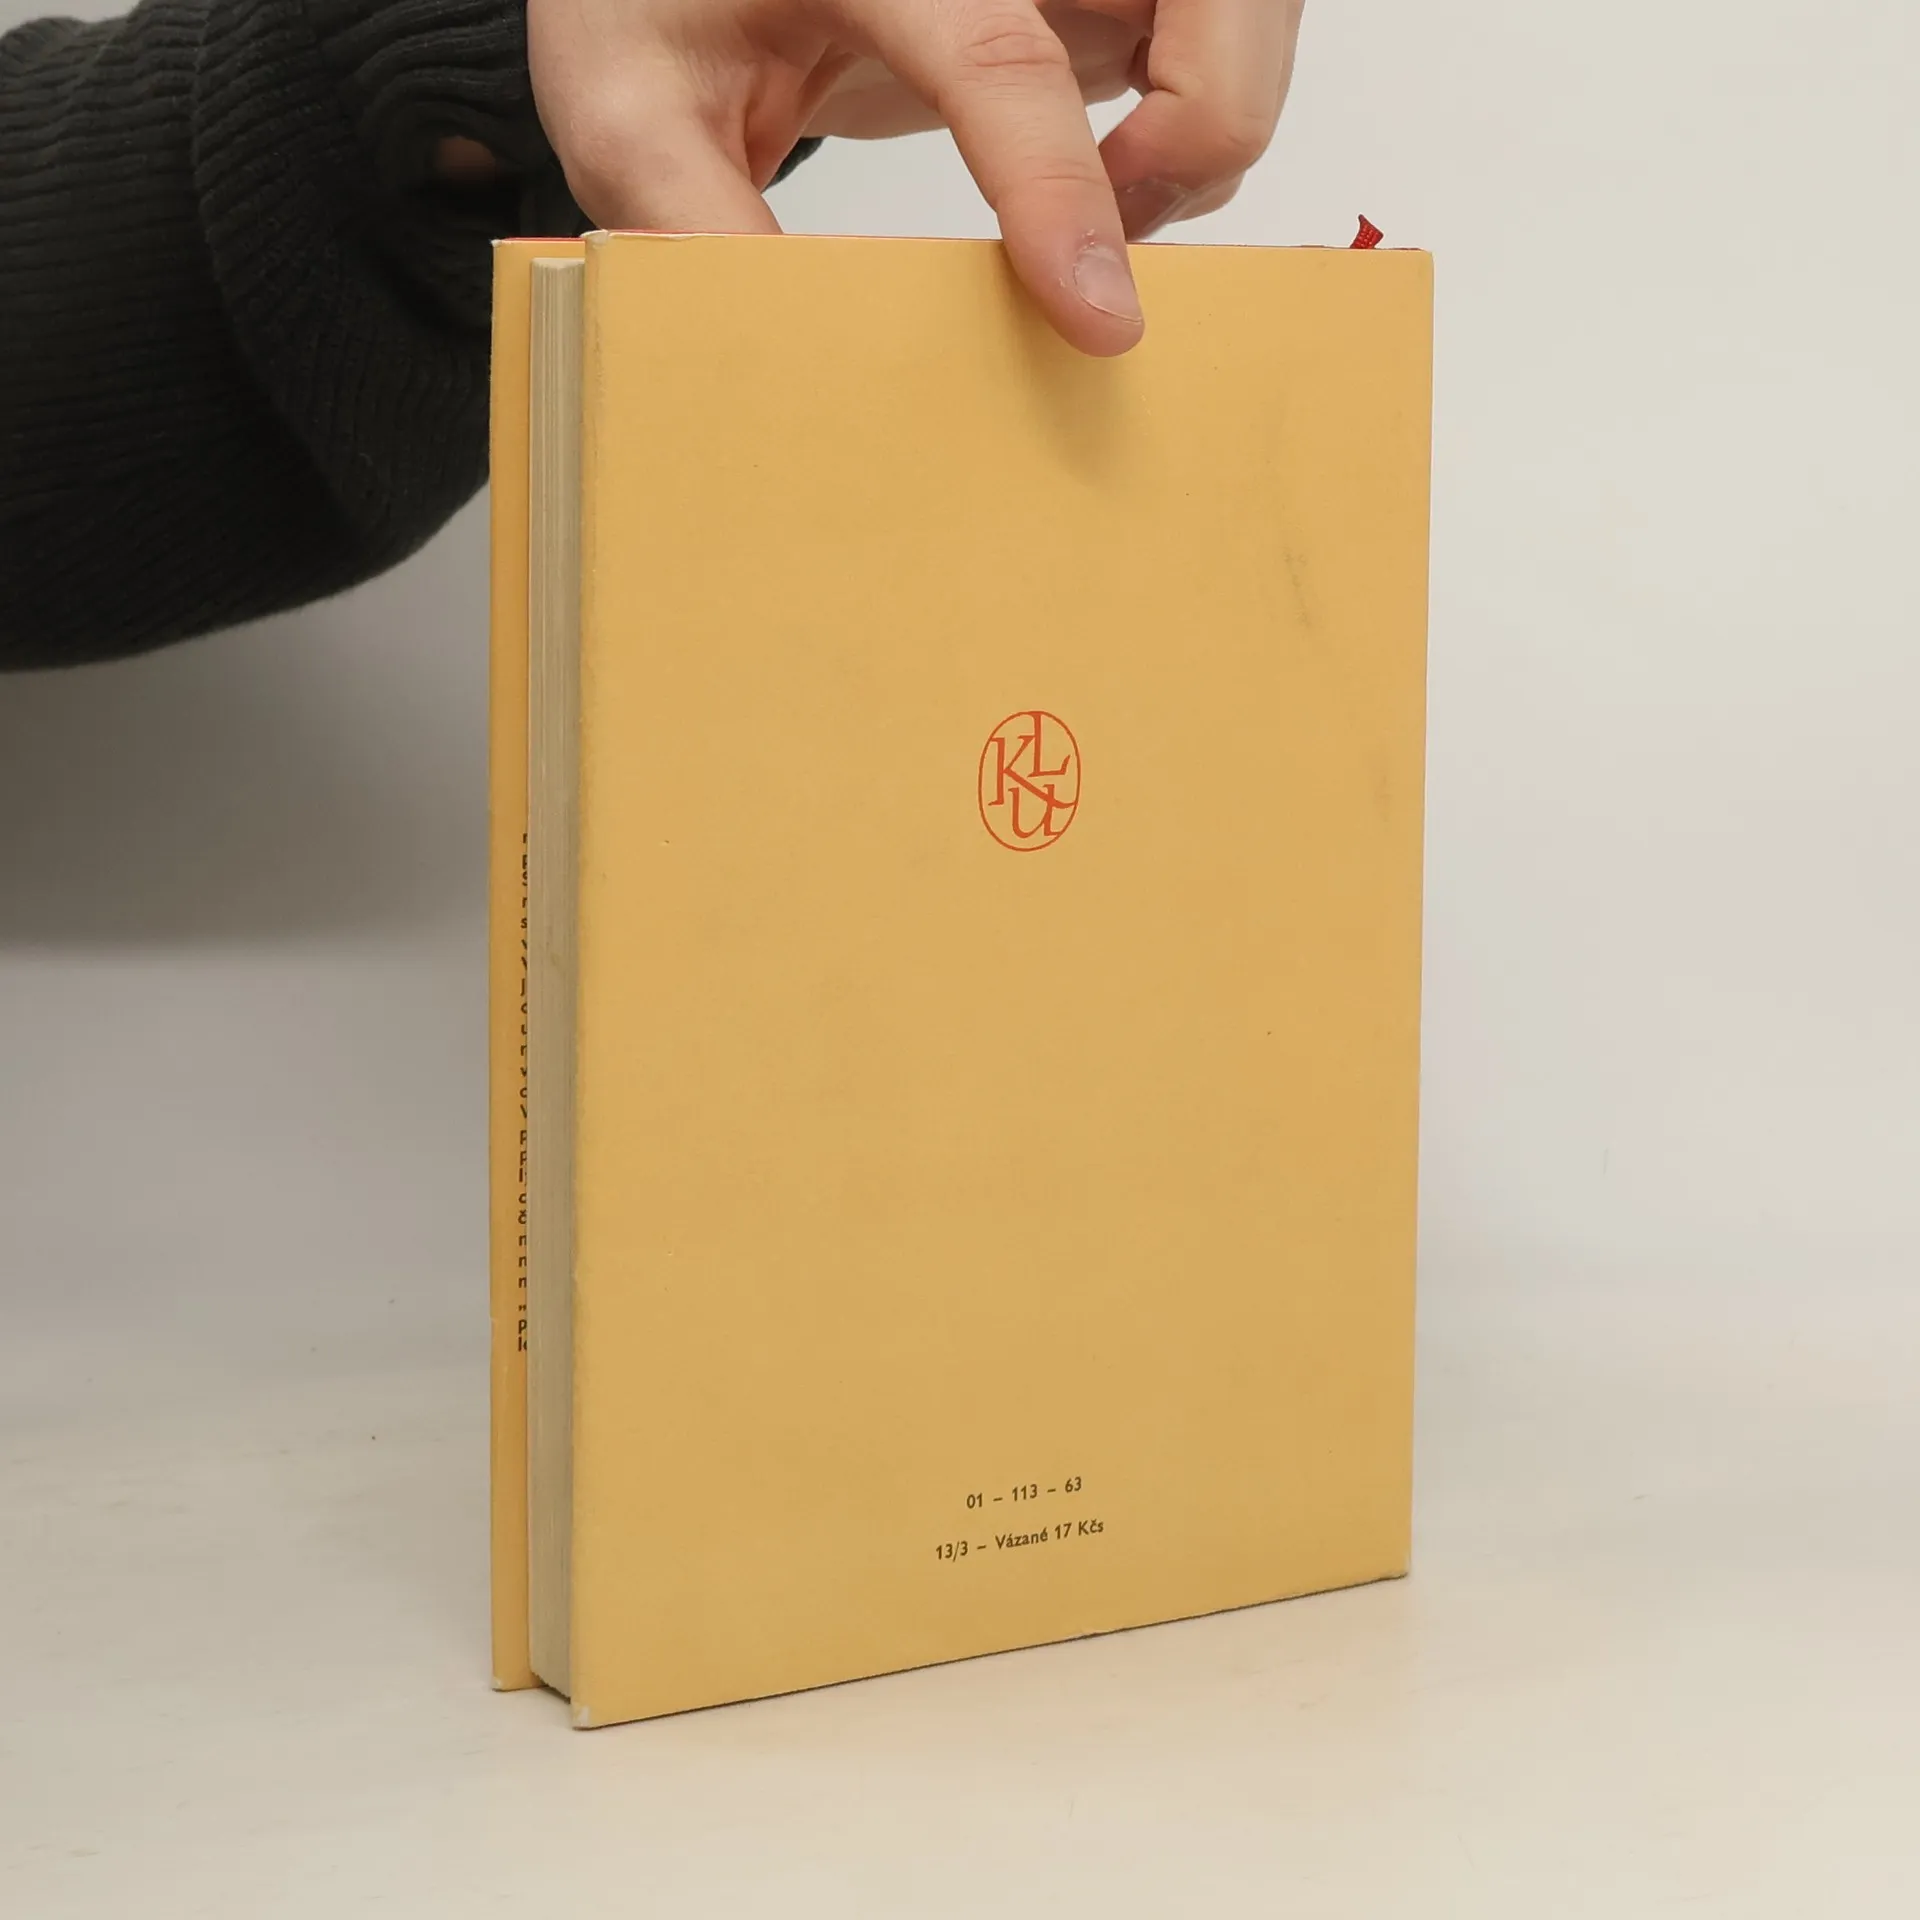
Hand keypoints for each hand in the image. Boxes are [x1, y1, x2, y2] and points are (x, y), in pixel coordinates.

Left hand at [524, 0, 1306, 356]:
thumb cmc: (665, 2)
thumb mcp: (626, 97)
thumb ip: (685, 208)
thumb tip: (783, 349)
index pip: (1001, 50)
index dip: (1059, 186)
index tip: (1097, 317)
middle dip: (1207, 118)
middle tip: (1123, 226)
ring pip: (1246, 10)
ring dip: (1210, 125)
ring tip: (1111, 210)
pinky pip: (1218, 36)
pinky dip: (1200, 116)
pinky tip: (1112, 177)